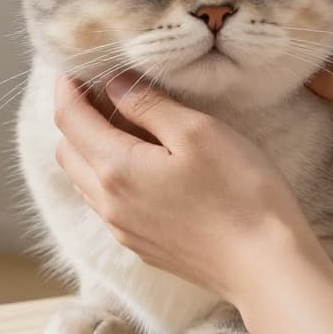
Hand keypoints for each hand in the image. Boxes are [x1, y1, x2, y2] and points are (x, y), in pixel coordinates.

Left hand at [52, 73, 318, 302]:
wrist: (265, 267)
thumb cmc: (239, 193)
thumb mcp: (197, 131)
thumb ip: (148, 105)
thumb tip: (114, 85)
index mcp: (115, 169)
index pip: (69, 119)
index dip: (67, 87)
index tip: (74, 66)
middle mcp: (108, 204)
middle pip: (68, 152)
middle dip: (75, 117)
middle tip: (101, 91)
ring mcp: (124, 230)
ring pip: (85, 181)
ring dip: (90, 149)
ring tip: (123, 124)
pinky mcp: (143, 246)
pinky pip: (108, 204)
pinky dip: (109, 176)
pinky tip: (144, 166)